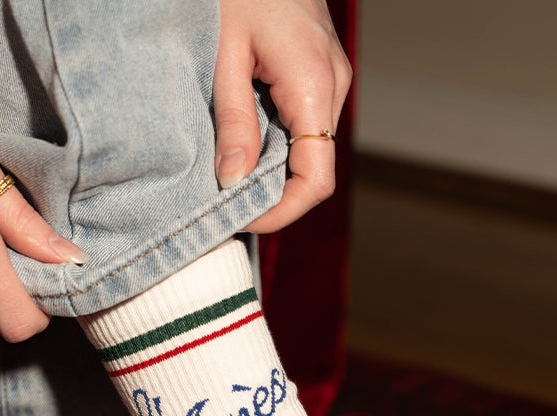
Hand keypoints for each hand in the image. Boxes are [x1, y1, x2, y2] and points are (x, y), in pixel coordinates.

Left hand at [213, 0, 350, 232]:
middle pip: (313, 171)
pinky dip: (274, 146)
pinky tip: (242, 142)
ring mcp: (331, 80)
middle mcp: (333, 86)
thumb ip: (232, 121)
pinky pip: (304, 127)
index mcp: (313, 85)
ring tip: (228, 174)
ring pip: (309, 151)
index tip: (241, 220)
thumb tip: (233, 182)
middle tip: (225, 203)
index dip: (281, 213)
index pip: (314, 180)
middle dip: (272, 197)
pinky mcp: (319, 74)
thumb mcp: (223, 54)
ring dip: (271, 172)